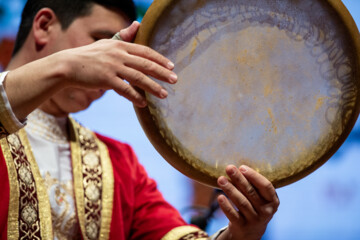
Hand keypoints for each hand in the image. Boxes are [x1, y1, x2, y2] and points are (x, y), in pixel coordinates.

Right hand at [59, 21, 176, 106]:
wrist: (68, 65)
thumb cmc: (89, 55)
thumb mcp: (107, 43)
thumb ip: (124, 36)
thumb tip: (138, 23)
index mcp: (121, 46)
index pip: (145, 51)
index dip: (159, 59)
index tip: (171, 66)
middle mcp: (119, 55)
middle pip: (145, 64)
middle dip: (162, 72)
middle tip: (175, 79)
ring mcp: (112, 67)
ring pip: (138, 78)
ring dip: (153, 87)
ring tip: (164, 94)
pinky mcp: (106, 79)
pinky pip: (125, 90)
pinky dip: (135, 97)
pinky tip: (144, 104)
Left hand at [216, 165, 278, 239]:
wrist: (250, 231)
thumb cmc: (254, 206)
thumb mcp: (259, 197)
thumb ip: (253, 185)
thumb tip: (236, 168)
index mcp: (273, 201)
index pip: (266, 186)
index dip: (254, 176)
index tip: (242, 167)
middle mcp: (266, 211)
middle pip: (251, 192)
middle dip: (239, 179)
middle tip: (229, 168)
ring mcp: (255, 220)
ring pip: (241, 202)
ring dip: (230, 189)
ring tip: (221, 179)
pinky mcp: (243, 227)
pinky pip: (233, 215)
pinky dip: (226, 206)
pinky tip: (219, 197)